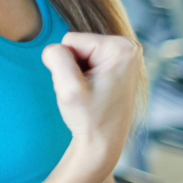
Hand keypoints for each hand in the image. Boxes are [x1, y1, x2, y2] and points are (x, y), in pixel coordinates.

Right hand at [42, 32, 140, 182]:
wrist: (102, 143)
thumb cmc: (88, 118)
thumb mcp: (68, 88)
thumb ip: (57, 57)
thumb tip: (53, 48)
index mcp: (121, 47)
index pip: (70, 40)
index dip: (67, 65)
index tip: (83, 86)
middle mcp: (128, 46)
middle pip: (76, 43)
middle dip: (73, 67)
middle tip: (86, 91)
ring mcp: (125, 55)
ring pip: (78, 51)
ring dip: (77, 72)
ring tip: (90, 92)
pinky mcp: (118, 63)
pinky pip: (86, 58)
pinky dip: (84, 75)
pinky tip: (94, 92)